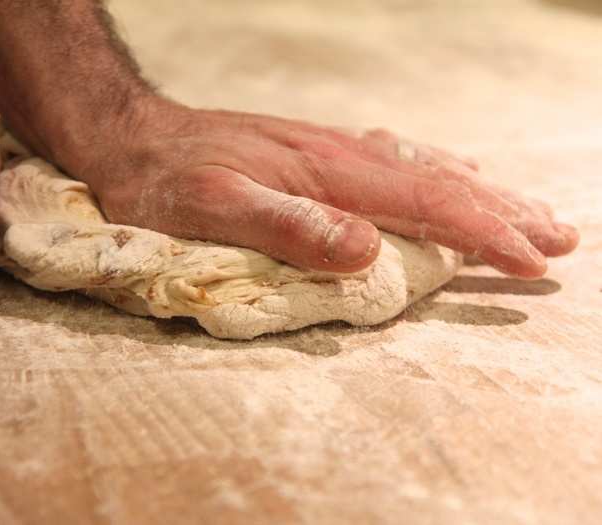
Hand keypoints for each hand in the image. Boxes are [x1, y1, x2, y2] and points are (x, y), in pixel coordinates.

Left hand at [68, 98, 578, 277]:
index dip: (482, 234)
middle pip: (439, 182)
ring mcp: (328, 152)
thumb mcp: (212, 211)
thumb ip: (287, 228)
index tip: (531, 263)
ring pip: (423, 168)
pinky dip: (435, 172)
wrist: (131, 138)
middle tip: (560, 238)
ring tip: (527, 211)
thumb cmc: (163, 184)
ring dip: (481, 192)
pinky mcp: (312, 153)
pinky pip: (392, 159)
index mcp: (325, 176)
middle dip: (503, 213)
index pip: (423, 205)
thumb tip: (368, 251)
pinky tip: (449, 176)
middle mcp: (337, 157)